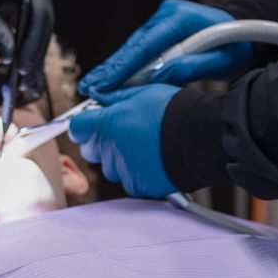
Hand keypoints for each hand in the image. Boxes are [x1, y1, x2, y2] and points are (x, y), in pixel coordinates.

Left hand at [0, 0, 54, 102]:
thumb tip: (12, 58)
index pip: (38, 9)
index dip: (33, 40)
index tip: (23, 66)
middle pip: (42, 20)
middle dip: (34, 52)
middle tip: (25, 82)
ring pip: (36, 28)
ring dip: (30, 55)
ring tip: (25, 85)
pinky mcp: (17, 4)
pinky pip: (25, 29)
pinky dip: (22, 50)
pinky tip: (21, 73)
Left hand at [67, 83, 178, 197]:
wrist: (201, 137)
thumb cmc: (175, 111)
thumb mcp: (143, 91)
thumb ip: (116, 97)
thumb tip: (101, 96)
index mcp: (106, 124)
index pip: (76, 128)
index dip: (85, 124)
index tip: (93, 121)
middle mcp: (110, 150)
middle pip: (91, 150)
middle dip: (102, 142)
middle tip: (124, 132)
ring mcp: (124, 171)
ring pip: (111, 167)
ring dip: (120, 159)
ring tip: (145, 146)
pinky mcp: (140, 186)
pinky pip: (130, 180)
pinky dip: (138, 173)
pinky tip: (154, 160)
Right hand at [80, 0, 251, 99]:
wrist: (246, 26)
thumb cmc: (237, 45)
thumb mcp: (221, 61)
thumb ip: (190, 67)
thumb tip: (158, 77)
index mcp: (180, 18)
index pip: (145, 46)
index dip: (123, 67)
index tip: (105, 84)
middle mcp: (166, 14)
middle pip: (133, 45)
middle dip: (111, 69)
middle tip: (89, 88)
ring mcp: (162, 18)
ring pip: (133, 47)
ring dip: (115, 67)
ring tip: (94, 86)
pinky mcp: (160, 26)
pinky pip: (140, 47)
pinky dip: (127, 64)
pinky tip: (110, 78)